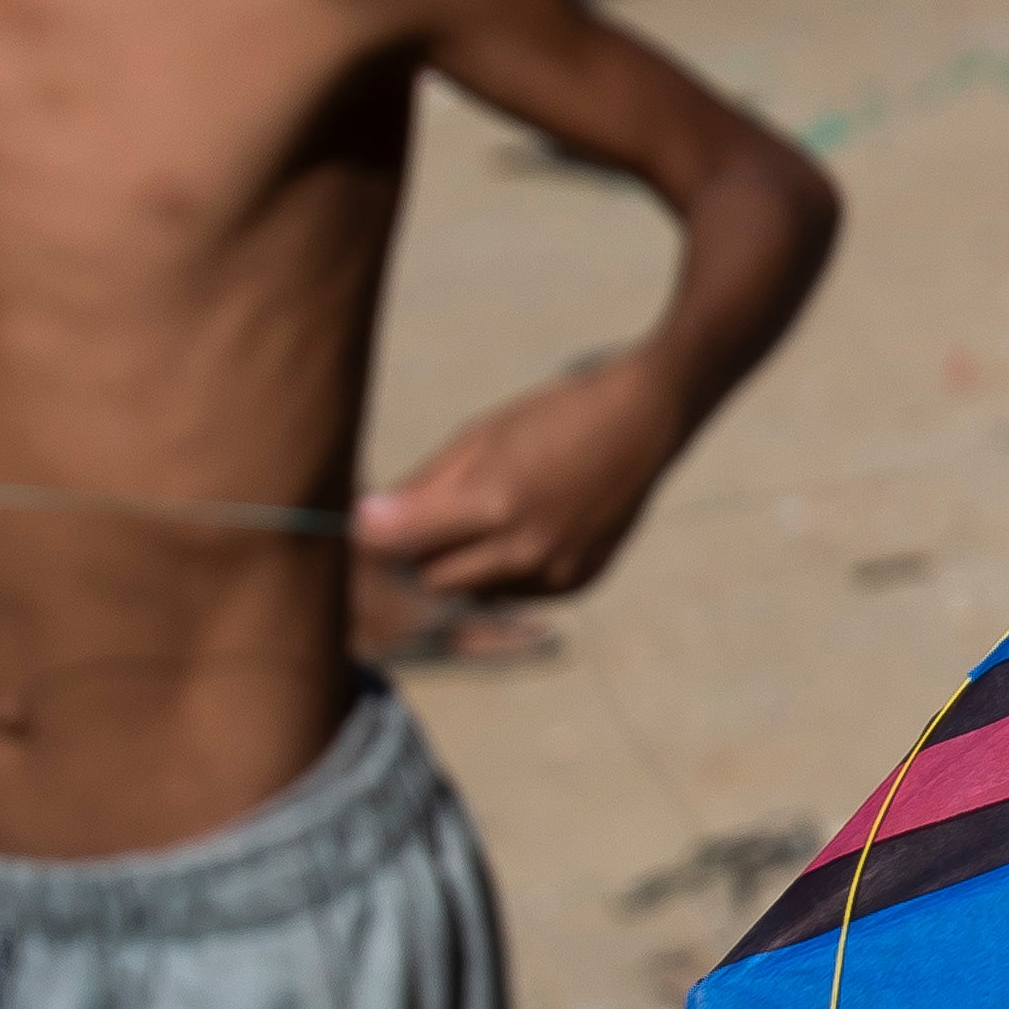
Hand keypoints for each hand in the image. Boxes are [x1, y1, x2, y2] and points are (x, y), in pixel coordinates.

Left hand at [353, 358, 684, 599]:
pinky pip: (517, 594)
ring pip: (474, 593)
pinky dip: (505, 573)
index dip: (373, 536)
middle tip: (418, 529)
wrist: (645, 421)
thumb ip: (426, 484)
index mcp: (491, 501)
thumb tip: (368, 518)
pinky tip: (522, 532)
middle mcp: (523, 547)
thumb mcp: (481, 435)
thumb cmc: (555, 415)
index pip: (399, 542)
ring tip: (479, 523)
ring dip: (462, 568)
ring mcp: (555, 571)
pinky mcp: (579, 582)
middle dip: (416, 558)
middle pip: (431, 580)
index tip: (364, 523)